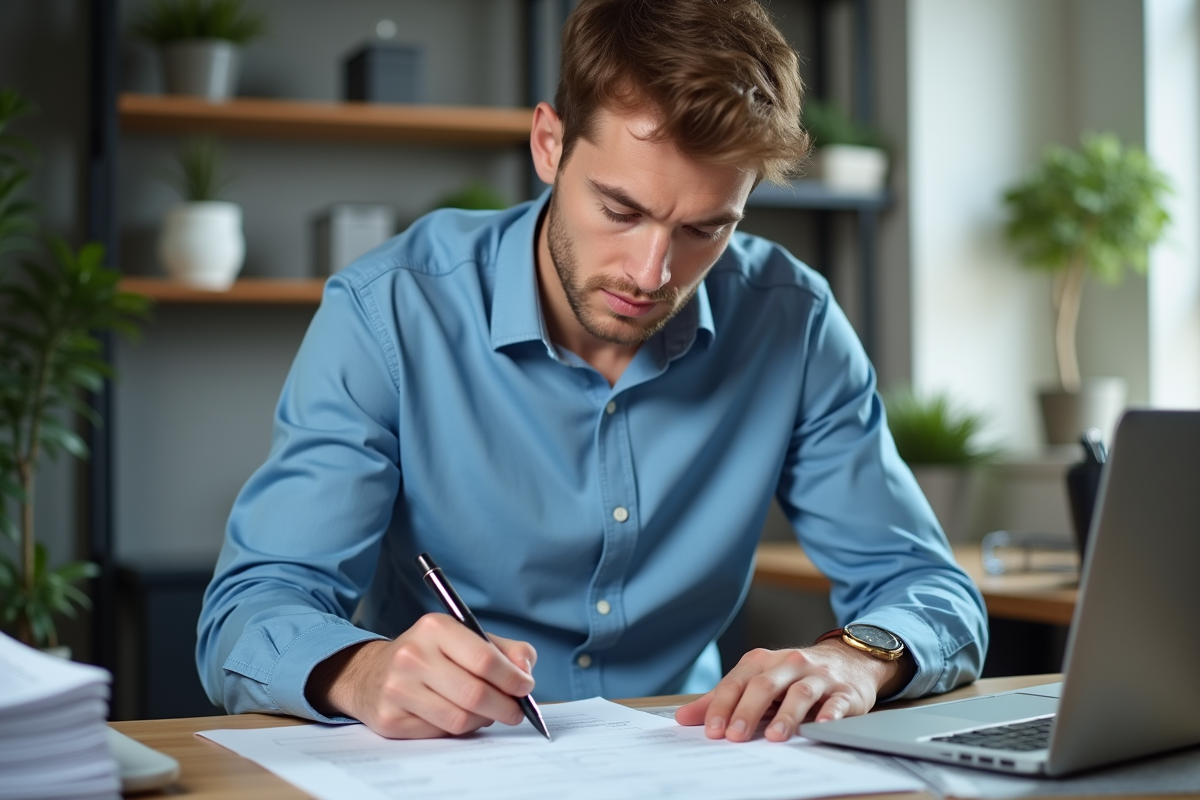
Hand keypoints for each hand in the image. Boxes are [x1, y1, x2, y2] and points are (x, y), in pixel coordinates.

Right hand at [305, 612, 537, 738]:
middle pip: (474, 694)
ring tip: (487, 712)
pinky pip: (440, 733)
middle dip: (505, 706)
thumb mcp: (464, 638)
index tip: (526, 687)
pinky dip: (458, 728)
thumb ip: (504, 649)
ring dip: (483, 719)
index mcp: (435, 628)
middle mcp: (412, 655)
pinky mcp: (390, 719)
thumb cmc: (429, 654)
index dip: (512, 678)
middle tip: (517, 711)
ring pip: (460, 719)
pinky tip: (457, 715)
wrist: (371, 673)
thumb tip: (525, 670)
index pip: (484, 658)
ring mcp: (397, 689)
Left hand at [674, 641, 911, 741]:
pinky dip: (829, 714)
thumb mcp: (757, 680)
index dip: (723, 705)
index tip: (712, 730)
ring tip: (774, 737)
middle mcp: (789, 664)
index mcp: (763, 661)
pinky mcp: (845, 691)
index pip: (737, 681)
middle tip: (736, 736)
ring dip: (785, 715)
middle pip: (764, 685)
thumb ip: (722, 699)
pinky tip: (821, 726)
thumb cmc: (794, 676)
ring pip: (800, 693)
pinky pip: (837, 702)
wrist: (848, 660)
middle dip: (748, 711)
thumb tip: (684, 718)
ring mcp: (818, 676)